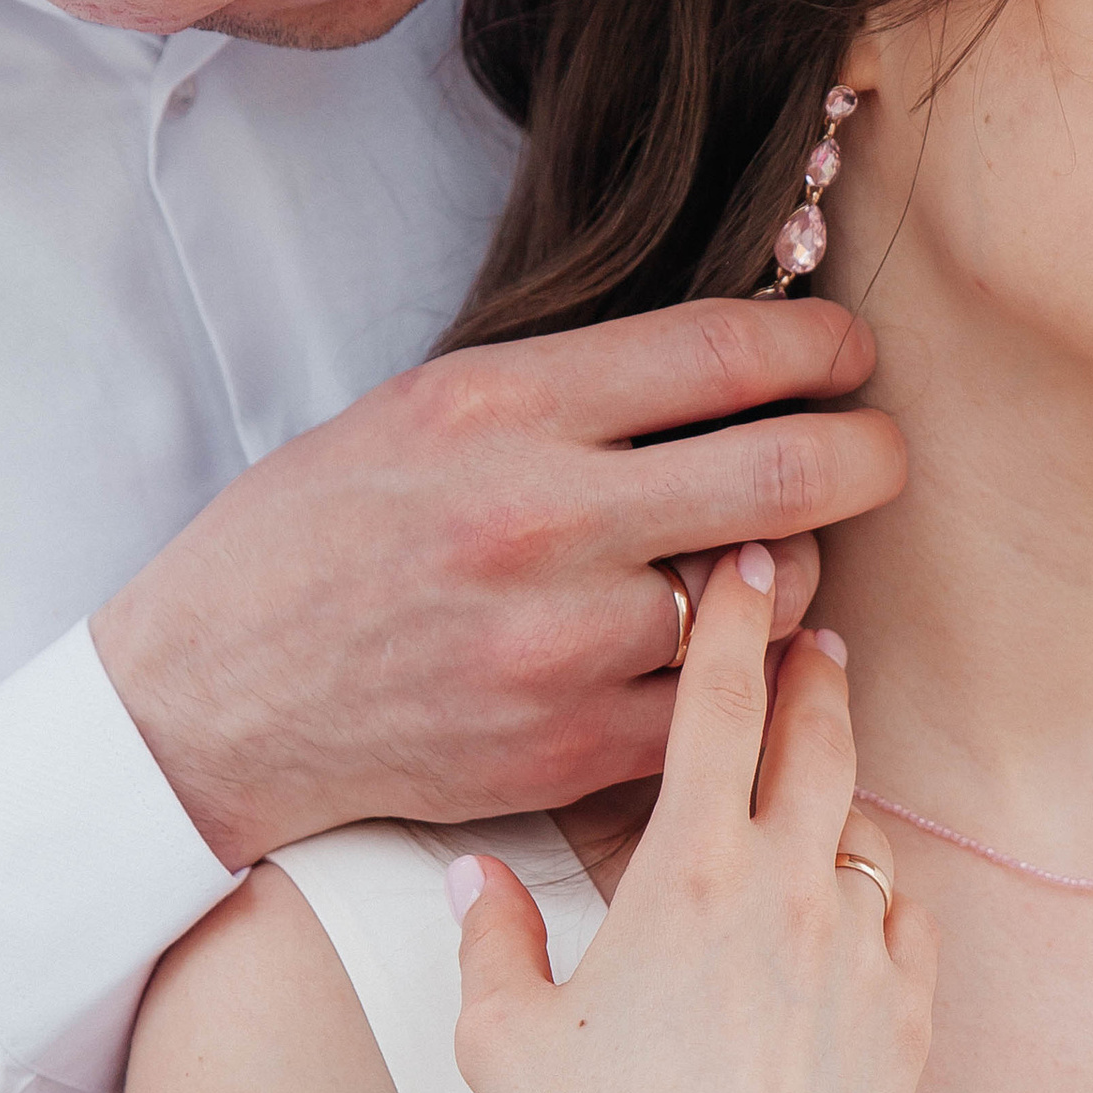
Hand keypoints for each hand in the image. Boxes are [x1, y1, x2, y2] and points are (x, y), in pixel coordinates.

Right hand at [93, 302, 903, 867]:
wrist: (212, 698)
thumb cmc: (316, 537)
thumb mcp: (421, 408)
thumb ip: (570, 388)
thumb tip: (729, 360)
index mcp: (502, 406)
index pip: (721, 352)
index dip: (820, 344)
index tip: (850, 350)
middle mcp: (542, 517)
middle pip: (784, 473)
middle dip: (866, 453)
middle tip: (880, 448)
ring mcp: (562, 643)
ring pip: (767, 601)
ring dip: (795, 575)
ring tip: (767, 560)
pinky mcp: (568, 748)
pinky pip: (720, 707)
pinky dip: (745, 678)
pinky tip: (733, 655)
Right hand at [450, 546, 934, 1092]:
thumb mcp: (503, 1045)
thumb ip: (489, 944)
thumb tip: (475, 882)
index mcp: (688, 872)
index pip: (717, 704)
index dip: (732, 619)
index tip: (744, 562)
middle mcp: (790, 890)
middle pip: (819, 738)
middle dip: (813, 672)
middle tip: (812, 631)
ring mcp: (861, 954)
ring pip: (861, 832)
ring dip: (835, 800)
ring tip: (813, 791)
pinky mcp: (907, 1021)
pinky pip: (904, 924)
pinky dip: (876, 904)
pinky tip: (850, 914)